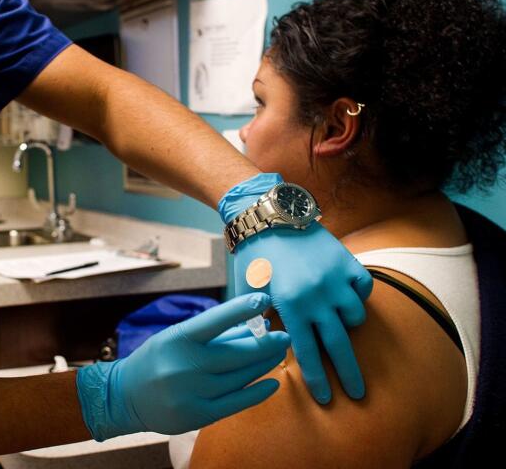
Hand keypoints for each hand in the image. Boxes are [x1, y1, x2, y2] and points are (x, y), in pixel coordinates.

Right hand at [76, 293, 289, 440]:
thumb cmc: (157, 360)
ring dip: (264, 363)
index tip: (263, 300)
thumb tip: (255, 326)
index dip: (240, 309)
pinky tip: (273, 382)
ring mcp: (192, 392)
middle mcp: (185, 366)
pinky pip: (237, 402)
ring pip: (240, 376)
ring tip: (277, 353)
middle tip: (284, 336)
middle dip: (265, 343)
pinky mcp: (198, 415)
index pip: (214, 320)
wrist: (124, 397)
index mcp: (178, 339)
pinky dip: (258, 392)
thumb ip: (215, 335)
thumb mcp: (178, 339)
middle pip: (237, 353)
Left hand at [220, 174, 372, 403]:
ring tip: (337, 323)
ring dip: (348, 324)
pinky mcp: (348, 262)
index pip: (307, 352)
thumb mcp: (249, 290)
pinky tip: (347, 297)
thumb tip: (268, 346)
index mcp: (290, 305)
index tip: (327, 399)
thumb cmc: (254, 255)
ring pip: (355, 316)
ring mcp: (336, 278)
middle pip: (339, 344)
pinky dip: (359, 296)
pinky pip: (364, 288)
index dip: (318, 378)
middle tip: (358, 393)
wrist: (270, 215)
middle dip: (349, 373)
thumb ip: (259, 320)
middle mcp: (317, 295)